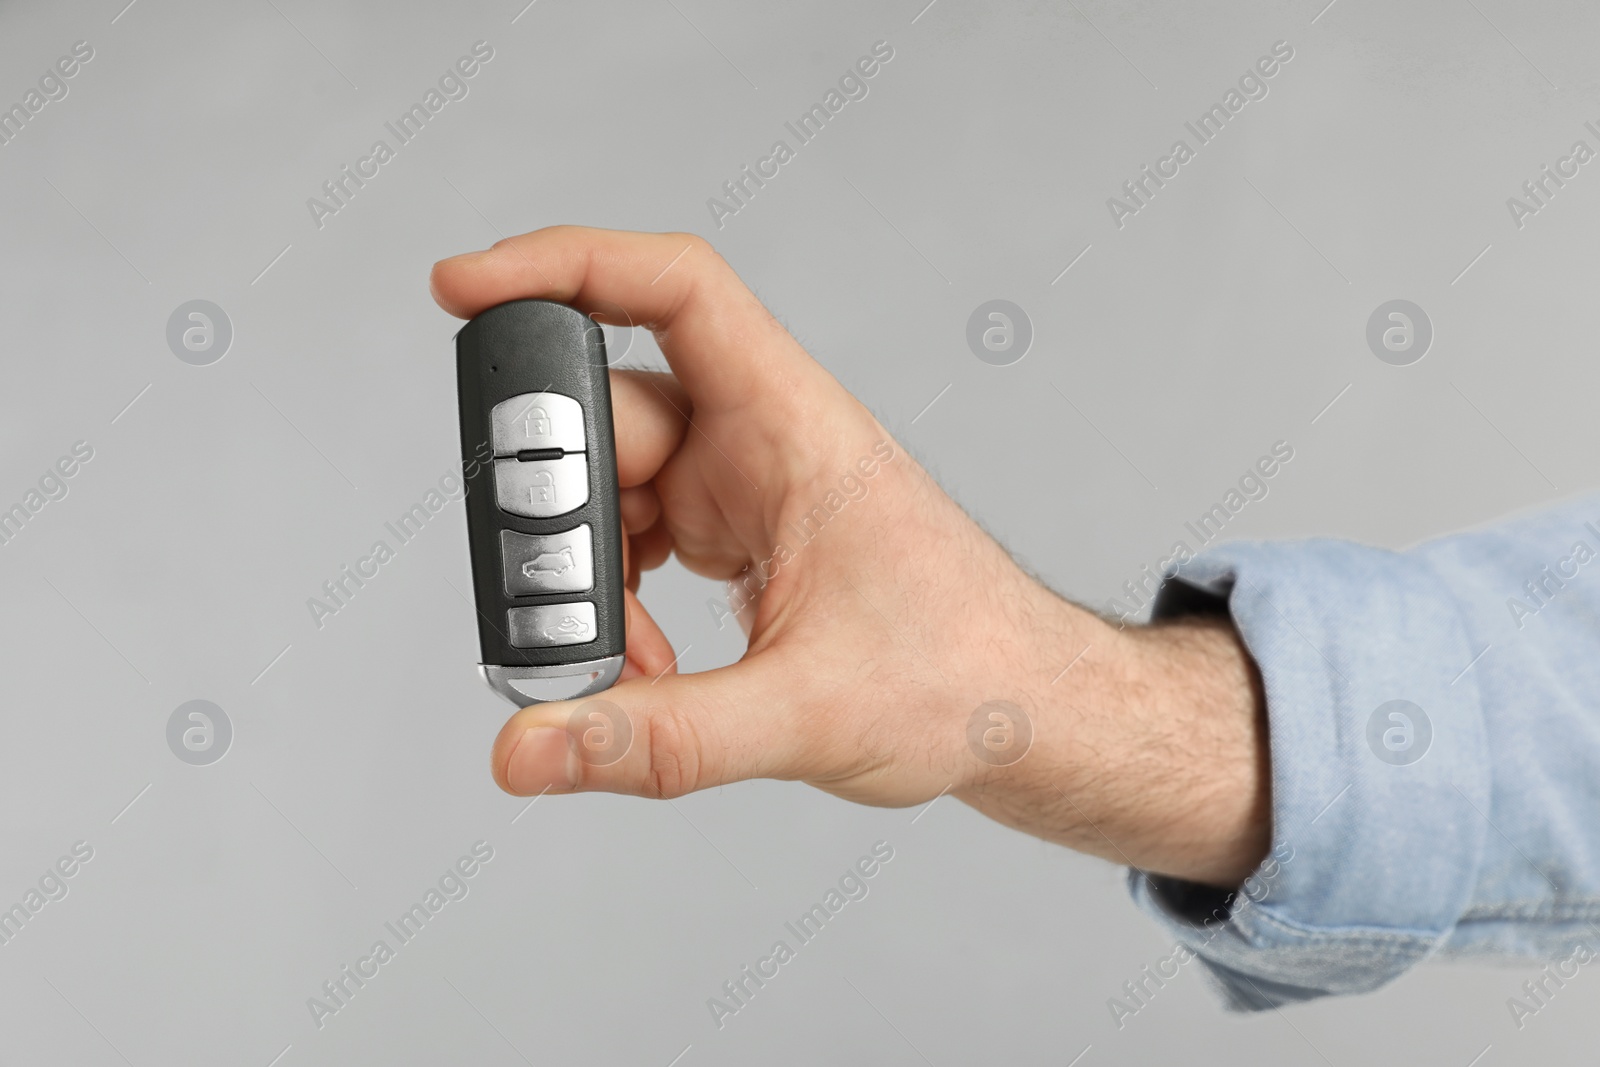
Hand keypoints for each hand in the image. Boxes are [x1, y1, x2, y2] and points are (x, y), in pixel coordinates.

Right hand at [430, 227, 1269, 887]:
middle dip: (564, 510)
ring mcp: (746, 486)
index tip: (465, 288)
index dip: (562, 266)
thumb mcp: (802, 714)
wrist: (1028, 713)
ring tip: (624, 665)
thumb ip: (659, 735)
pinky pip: (641, 536)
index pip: (674, 292)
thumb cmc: (966, 681)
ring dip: (593, 574)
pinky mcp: (738, 533)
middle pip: (614, 415)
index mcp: (794, 429)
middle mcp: (763, 440)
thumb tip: (529, 749)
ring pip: (617, 486)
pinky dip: (620, 600)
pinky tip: (646, 667)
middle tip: (558, 603)